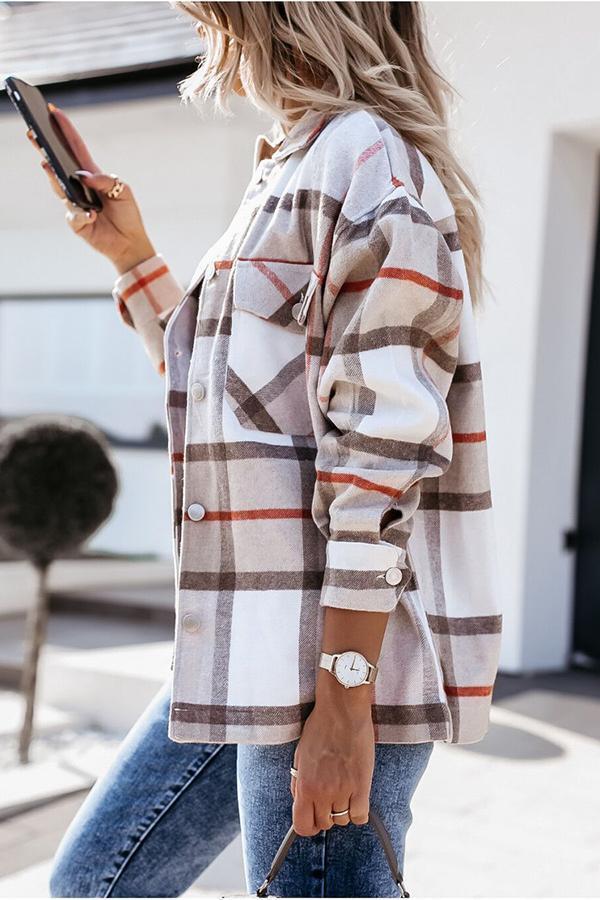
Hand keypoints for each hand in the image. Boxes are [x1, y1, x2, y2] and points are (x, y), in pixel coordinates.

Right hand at [25, 105, 154, 274]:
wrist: (130, 243)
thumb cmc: (128, 215)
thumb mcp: (124, 191)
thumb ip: (105, 180)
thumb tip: (82, 176)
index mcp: (92, 175)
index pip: (75, 148)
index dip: (65, 129)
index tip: (53, 111)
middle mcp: (79, 187)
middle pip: (57, 164)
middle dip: (44, 148)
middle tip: (32, 132)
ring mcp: (75, 203)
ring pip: (59, 187)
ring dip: (54, 176)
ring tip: (47, 164)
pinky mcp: (75, 222)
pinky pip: (74, 214)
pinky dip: (82, 214)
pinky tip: (92, 216)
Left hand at [290, 674, 374, 836]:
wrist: (342, 710)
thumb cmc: (320, 727)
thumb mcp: (299, 754)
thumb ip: (298, 781)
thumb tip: (300, 800)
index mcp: (304, 785)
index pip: (302, 826)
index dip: (307, 825)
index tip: (312, 818)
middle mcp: (323, 792)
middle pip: (324, 824)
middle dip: (325, 814)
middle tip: (329, 798)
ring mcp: (343, 790)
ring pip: (343, 820)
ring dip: (342, 810)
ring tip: (344, 791)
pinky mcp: (362, 785)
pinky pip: (361, 816)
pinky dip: (359, 810)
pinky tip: (357, 796)